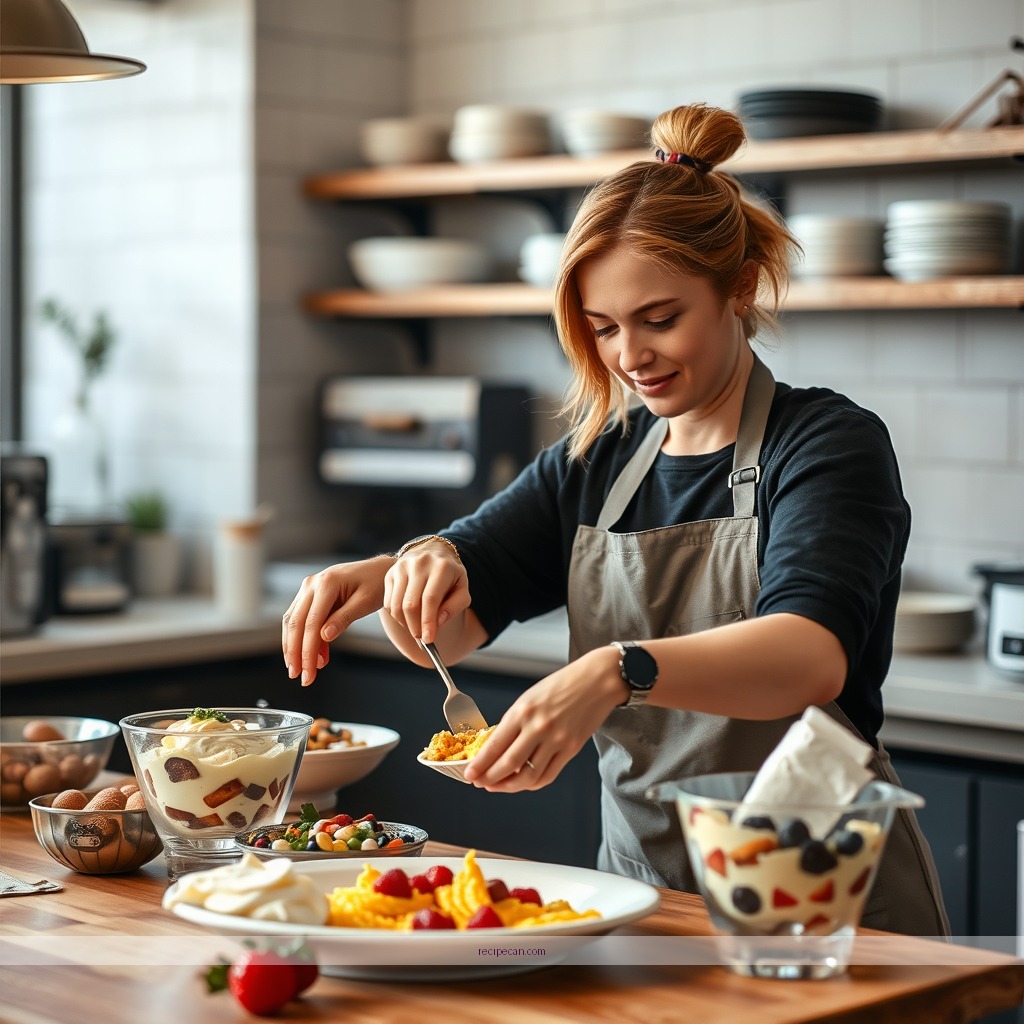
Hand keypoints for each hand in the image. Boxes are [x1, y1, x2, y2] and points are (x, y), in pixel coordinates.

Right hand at [281, 555, 393, 685]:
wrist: (378, 570)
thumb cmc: (376, 584)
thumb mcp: (365, 602)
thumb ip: (344, 618)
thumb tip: (324, 637)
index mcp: (327, 583)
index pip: (311, 623)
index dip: (307, 651)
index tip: (307, 673)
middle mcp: (312, 584)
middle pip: (296, 623)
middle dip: (296, 653)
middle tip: (299, 677)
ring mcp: (308, 588)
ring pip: (292, 622)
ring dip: (294, 648)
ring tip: (302, 670)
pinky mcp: (309, 595)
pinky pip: (300, 619)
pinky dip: (304, 639)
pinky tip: (314, 656)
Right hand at [381, 541, 470, 645]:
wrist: (434, 552)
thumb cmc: (450, 576)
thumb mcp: (462, 589)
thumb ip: (455, 606)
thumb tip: (438, 622)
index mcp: (441, 567)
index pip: (431, 598)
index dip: (428, 622)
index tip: (428, 640)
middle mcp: (420, 563)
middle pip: (410, 604)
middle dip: (415, 627)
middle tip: (421, 639)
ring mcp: (402, 566)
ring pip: (396, 605)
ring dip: (404, 624)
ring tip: (415, 629)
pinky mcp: (390, 573)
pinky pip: (388, 602)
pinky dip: (396, 615)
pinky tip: (407, 617)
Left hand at [464, 646, 624, 791]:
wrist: (597, 680)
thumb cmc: (562, 684)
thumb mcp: (530, 697)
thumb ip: (514, 721)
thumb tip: (496, 747)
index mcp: (522, 711)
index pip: (494, 745)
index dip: (479, 764)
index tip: (470, 774)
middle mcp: (538, 727)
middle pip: (508, 764)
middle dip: (489, 778)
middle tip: (480, 783)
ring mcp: (556, 740)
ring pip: (528, 776)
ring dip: (509, 786)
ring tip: (499, 786)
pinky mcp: (572, 749)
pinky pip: (548, 775)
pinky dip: (533, 784)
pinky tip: (524, 783)